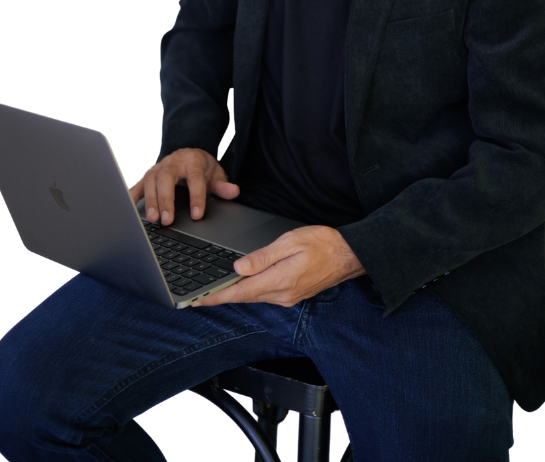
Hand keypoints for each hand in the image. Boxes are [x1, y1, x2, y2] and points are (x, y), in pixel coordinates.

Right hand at [128, 147, 239, 224]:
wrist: (187, 154)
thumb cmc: (201, 167)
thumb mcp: (215, 173)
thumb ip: (222, 184)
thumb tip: (234, 191)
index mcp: (193, 161)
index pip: (195, 179)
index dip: (196, 197)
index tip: (197, 215)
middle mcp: (173, 162)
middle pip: (166, 178)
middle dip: (166, 199)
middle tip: (167, 220)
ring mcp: (158, 168)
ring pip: (150, 181)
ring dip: (150, 201)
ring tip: (152, 220)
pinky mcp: (147, 175)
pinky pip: (137, 185)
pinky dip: (131, 197)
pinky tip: (127, 211)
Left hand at [193, 226, 365, 307]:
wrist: (348, 255)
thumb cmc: (322, 243)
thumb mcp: (289, 242)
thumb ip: (262, 257)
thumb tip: (238, 268)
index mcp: (279, 280)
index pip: (240, 292)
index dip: (216, 297)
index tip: (196, 301)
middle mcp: (281, 294)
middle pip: (244, 297)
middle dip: (220, 297)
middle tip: (197, 297)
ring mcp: (287, 297)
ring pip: (253, 297)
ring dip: (234, 295)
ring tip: (214, 292)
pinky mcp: (292, 295)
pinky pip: (264, 294)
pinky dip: (249, 292)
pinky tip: (242, 286)